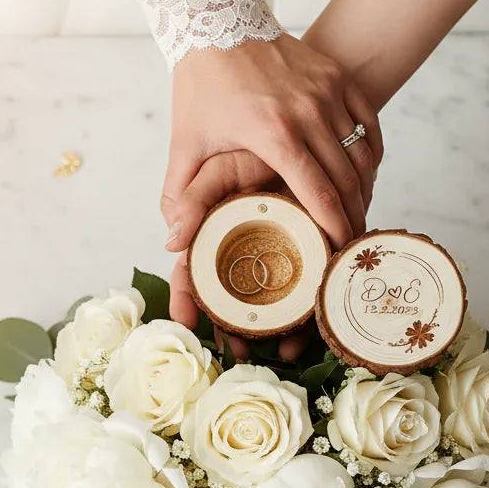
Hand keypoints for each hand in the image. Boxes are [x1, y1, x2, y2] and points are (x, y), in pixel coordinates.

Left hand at [161, 34, 382, 252]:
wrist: (216, 20)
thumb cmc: (201, 87)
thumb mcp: (185, 144)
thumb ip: (179, 196)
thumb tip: (172, 243)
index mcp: (273, 133)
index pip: (318, 194)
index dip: (334, 228)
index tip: (339, 253)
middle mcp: (308, 112)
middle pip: (346, 180)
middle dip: (354, 217)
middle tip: (352, 245)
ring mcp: (326, 91)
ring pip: (362, 154)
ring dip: (366, 190)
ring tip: (360, 215)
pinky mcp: (336, 76)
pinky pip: (368, 123)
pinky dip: (371, 154)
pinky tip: (365, 177)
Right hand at [166, 149, 320, 362]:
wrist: (309, 135)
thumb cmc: (255, 147)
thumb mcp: (218, 169)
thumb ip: (193, 199)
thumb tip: (171, 242)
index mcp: (218, 238)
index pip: (195, 276)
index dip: (186, 301)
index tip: (185, 323)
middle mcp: (248, 254)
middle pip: (236, 303)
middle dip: (234, 332)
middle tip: (237, 352)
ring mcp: (283, 258)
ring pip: (275, 307)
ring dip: (277, 333)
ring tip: (283, 352)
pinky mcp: (317, 257)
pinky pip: (312, 294)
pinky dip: (312, 317)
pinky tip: (310, 336)